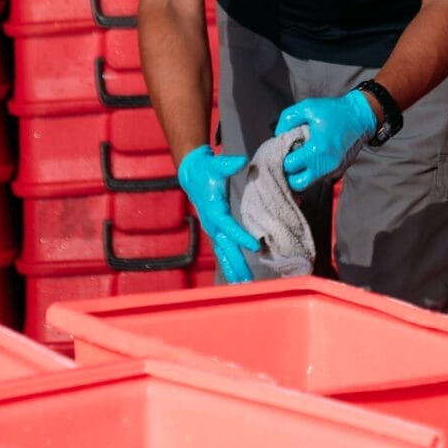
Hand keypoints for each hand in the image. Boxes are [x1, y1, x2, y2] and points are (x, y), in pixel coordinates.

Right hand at [177, 145, 259, 283]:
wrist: (192, 174)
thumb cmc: (207, 170)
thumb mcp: (217, 164)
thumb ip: (228, 164)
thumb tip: (241, 161)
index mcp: (214, 210)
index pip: (229, 226)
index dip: (241, 236)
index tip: (255, 246)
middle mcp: (212, 224)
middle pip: (226, 247)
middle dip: (237, 264)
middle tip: (248, 281)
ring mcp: (212, 230)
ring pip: (223, 253)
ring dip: (233, 269)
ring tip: (244, 285)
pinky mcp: (215, 232)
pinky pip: (222, 251)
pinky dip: (229, 265)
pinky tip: (237, 277)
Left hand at [276, 90, 378, 192]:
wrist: (360, 117)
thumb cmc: (334, 111)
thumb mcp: (308, 107)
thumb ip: (288, 119)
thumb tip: (278, 134)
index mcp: (316, 150)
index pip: (290, 166)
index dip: (284, 157)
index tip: (286, 149)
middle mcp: (325, 166)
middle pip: (297, 184)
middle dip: (290, 174)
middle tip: (290, 159)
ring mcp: (333, 171)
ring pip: (309, 183)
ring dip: (302, 174)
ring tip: (302, 158)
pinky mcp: (339, 172)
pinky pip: (320, 178)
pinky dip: (314, 172)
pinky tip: (314, 158)